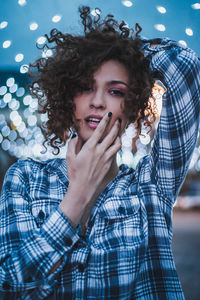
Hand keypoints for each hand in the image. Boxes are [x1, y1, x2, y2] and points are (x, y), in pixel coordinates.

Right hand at [59, 112, 120, 226]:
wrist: (83, 190)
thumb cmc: (74, 173)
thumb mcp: (69, 157)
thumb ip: (72, 144)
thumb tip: (76, 136)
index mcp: (90, 147)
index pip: (100, 130)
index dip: (105, 120)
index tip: (109, 114)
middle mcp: (100, 152)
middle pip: (112, 135)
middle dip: (116, 126)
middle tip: (118, 120)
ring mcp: (107, 159)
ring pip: (117, 144)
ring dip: (119, 137)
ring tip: (118, 133)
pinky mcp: (110, 166)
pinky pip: (116, 154)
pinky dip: (116, 148)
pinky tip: (115, 146)